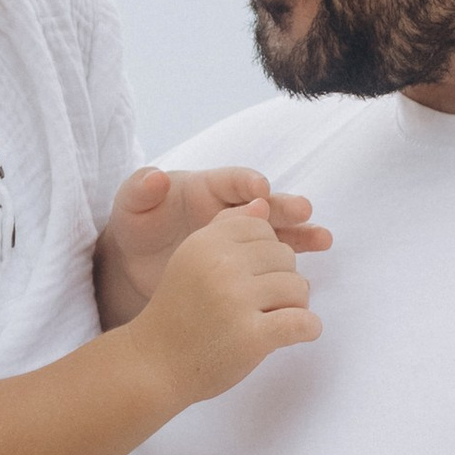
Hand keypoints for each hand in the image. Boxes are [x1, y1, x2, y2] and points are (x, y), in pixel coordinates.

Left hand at [97, 164, 327, 321]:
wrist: (136, 265)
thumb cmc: (137, 227)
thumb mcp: (131, 207)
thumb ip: (141, 190)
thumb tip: (156, 178)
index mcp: (206, 189)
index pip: (232, 181)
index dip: (247, 182)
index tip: (261, 189)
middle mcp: (231, 209)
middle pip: (264, 205)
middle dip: (283, 206)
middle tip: (303, 210)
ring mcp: (241, 238)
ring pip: (276, 232)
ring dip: (299, 234)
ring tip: (323, 239)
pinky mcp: (245, 266)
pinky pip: (272, 263)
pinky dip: (289, 267)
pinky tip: (307, 276)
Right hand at [125, 206, 319, 411]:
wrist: (153, 364)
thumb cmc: (179, 311)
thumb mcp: (191, 259)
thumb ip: (225, 228)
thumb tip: (262, 203)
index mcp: (206, 241)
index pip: (263, 228)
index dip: (264, 253)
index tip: (250, 276)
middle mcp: (221, 265)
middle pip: (285, 256)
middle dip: (281, 279)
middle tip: (260, 304)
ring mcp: (236, 301)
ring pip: (299, 287)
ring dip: (294, 305)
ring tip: (272, 319)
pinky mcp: (252, 336)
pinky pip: (303, 322)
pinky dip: (308, 328)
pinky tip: (299, 332)